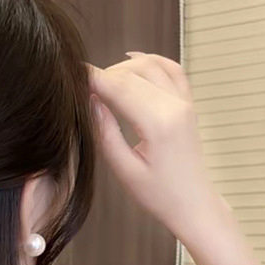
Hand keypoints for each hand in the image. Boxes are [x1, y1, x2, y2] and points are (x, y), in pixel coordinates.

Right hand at [87, 53, 222, 238]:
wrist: (193, 204)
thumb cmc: (159, 195)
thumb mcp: (124, 170)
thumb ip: (106, 133)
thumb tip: (91, 101)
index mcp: (158, 123)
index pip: (119, 88)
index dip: (93, 78)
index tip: (71, 73)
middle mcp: (175, 106)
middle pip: (134, 73)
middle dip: (105, 73)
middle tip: (81, 81)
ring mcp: (185, 102)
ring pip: (152, 66)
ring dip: (124, 67)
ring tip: (102, 79)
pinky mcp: (188, 104)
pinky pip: (172, 70)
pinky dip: (152, 61)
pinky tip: (133, 61)